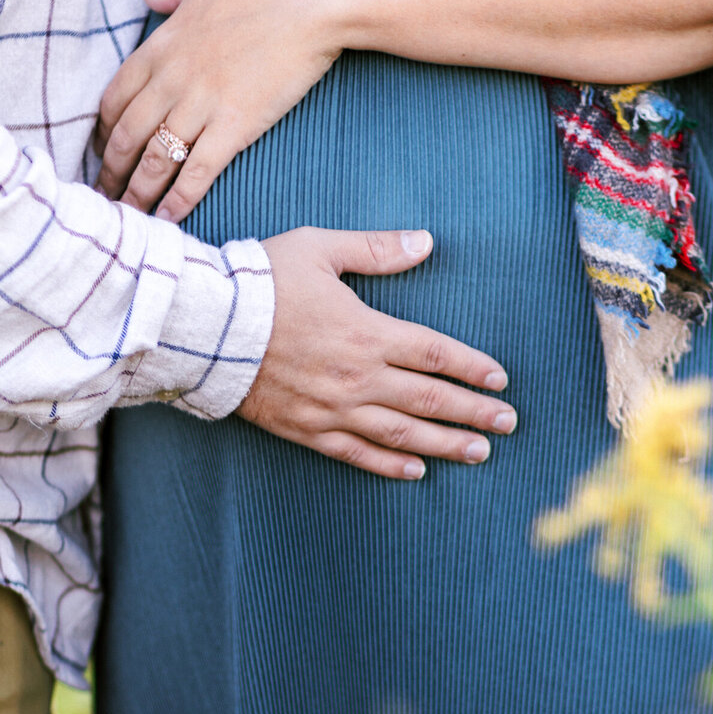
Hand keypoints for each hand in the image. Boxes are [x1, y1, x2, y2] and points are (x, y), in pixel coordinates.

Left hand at [95, 0, 338, 222]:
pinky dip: (179, 199)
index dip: (102, 130)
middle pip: (126, 135)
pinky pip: (197, 171)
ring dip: (136, 193)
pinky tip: (169, 219)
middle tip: (103, 196)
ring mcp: (202, 104)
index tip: (100, 151)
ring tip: (128, 219)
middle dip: (110, 171)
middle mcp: (172, 78)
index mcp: (162, 44)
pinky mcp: (235, 125)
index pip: (114, 96)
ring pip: (154, 160)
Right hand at [242, 227, 517, 479]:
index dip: (472, 368)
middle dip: (474, 413)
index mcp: (365, 332)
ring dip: (445, 445)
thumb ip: (376, 249)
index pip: (435, 354)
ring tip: (479, 453)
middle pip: (429, 400)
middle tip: (508, 424)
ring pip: (401, 434)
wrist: (204, 328)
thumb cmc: (261, 281)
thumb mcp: (320, 248)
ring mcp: (332, 409)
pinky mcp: (306, 429)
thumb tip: (426, 242)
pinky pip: (356, 453)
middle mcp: (356, 377)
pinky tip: (417, 470)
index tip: (500, 380)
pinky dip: (390, 465)